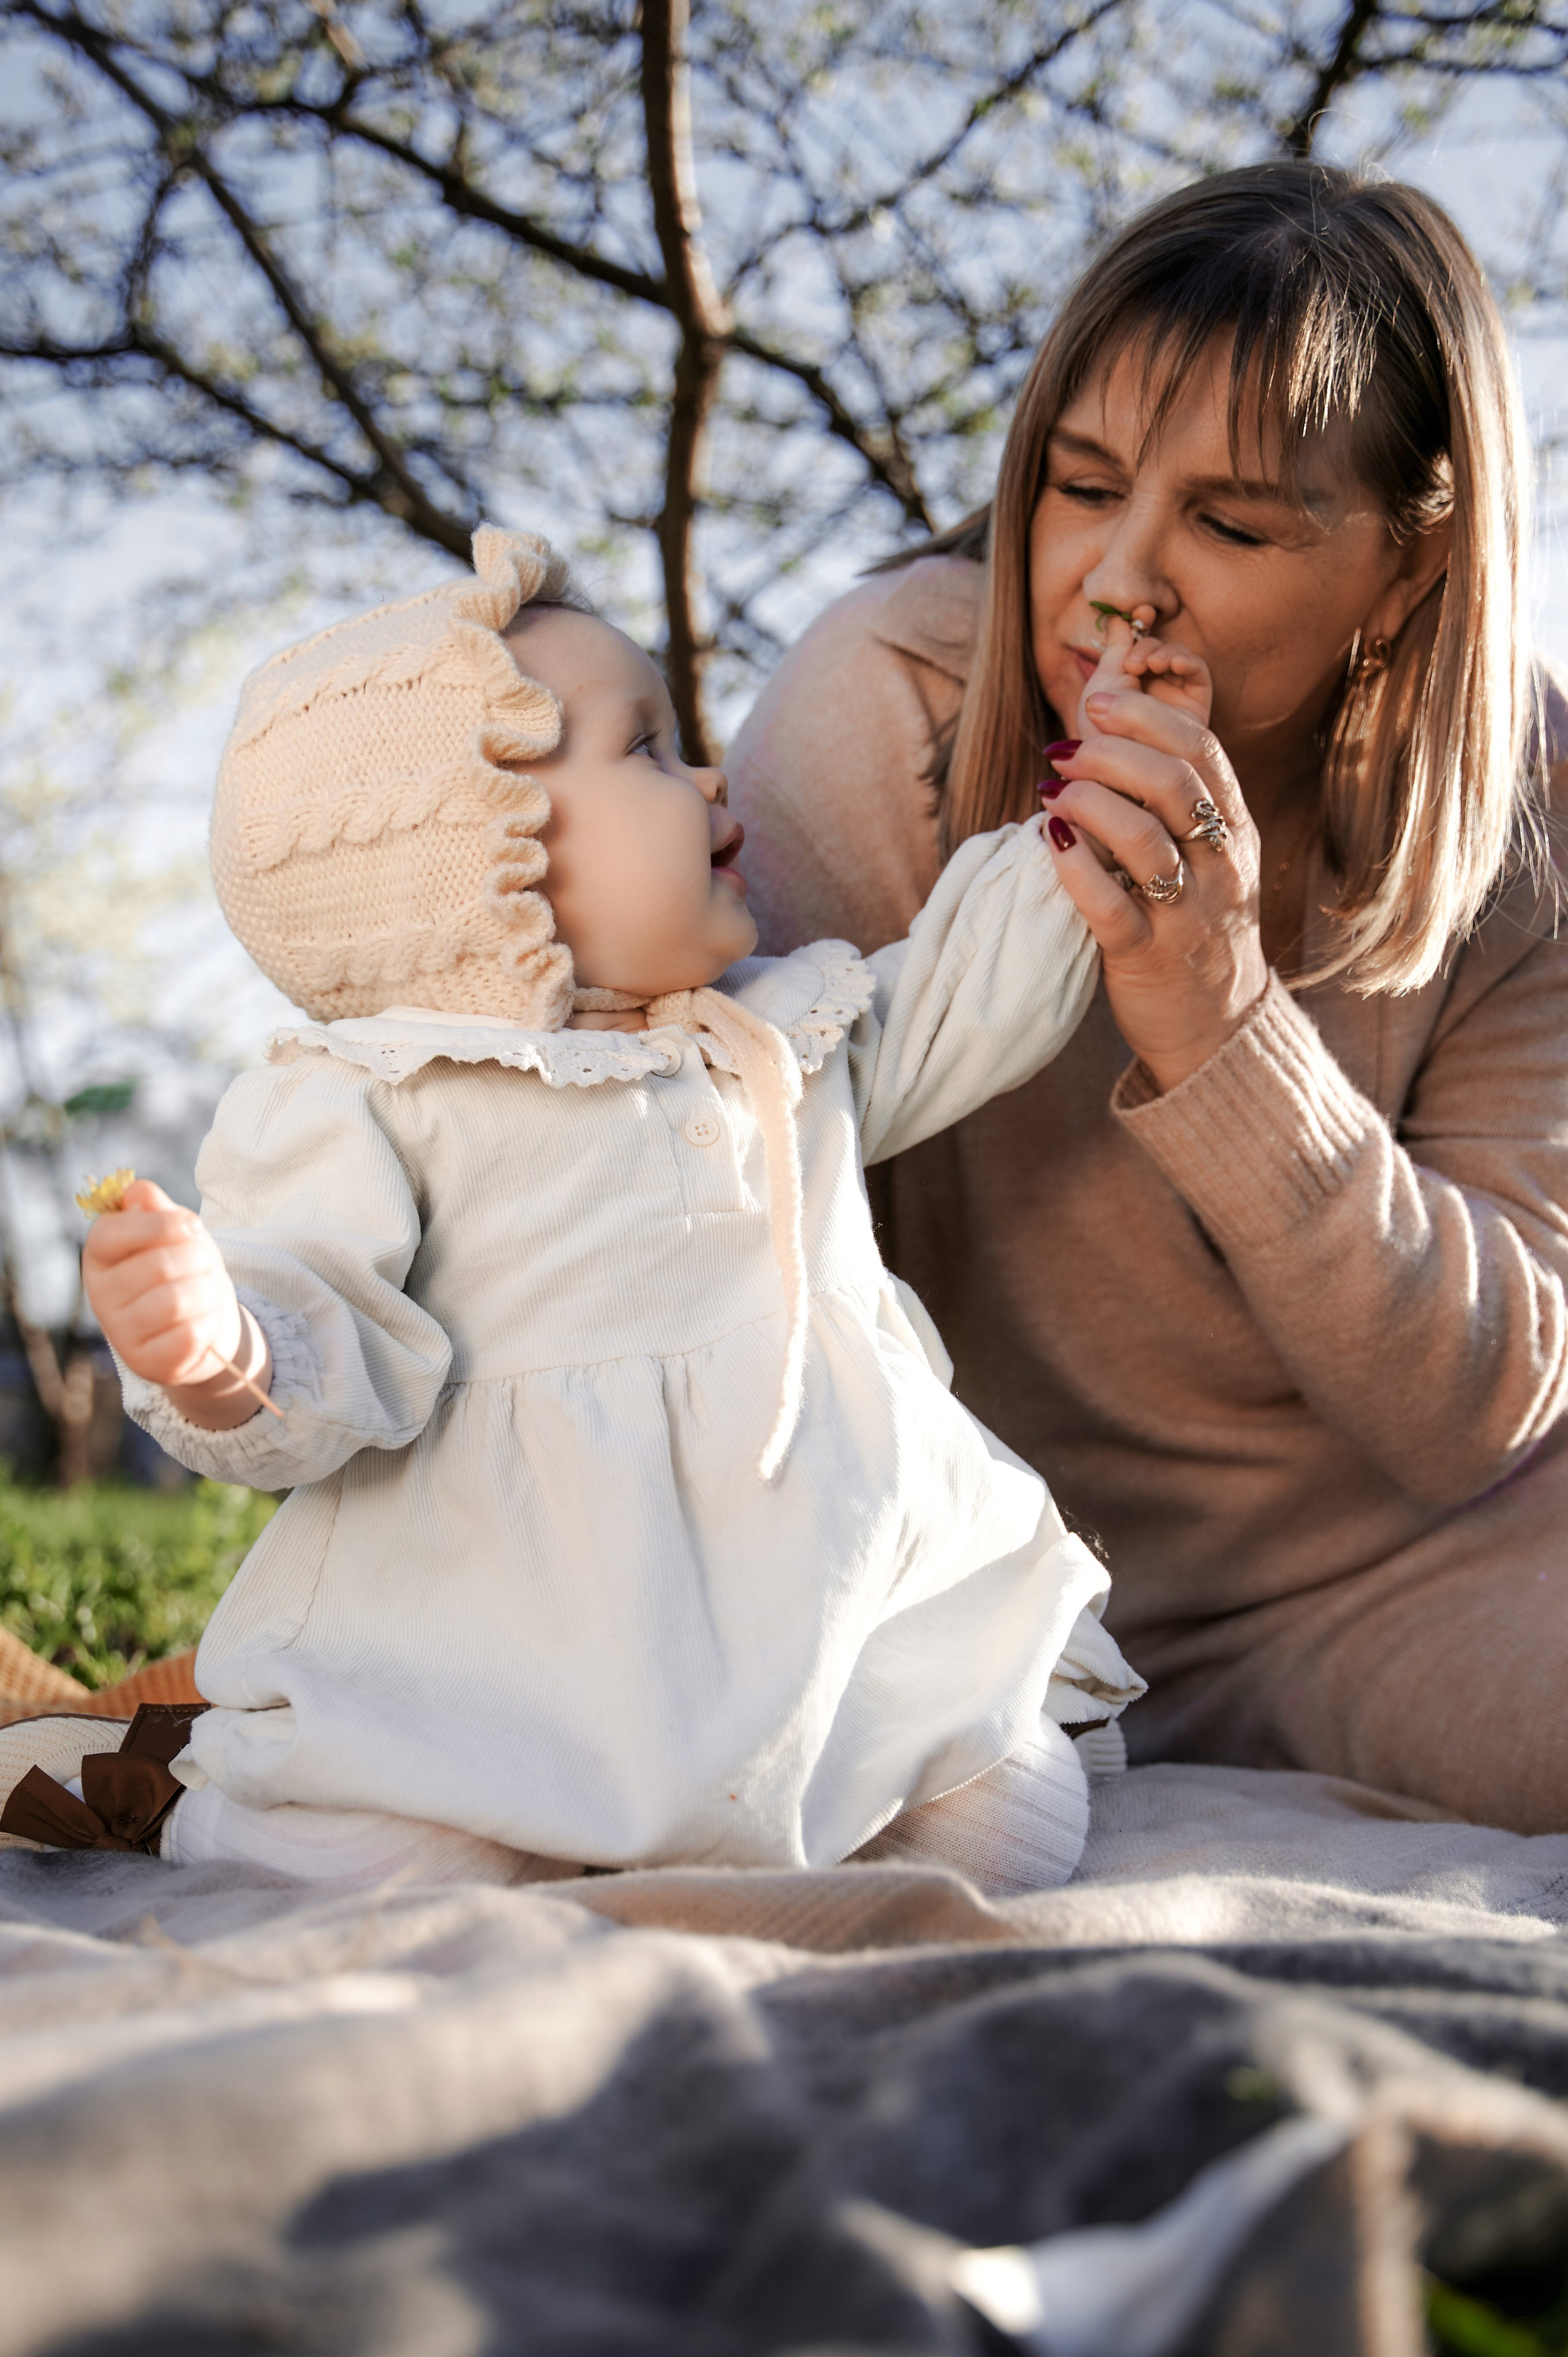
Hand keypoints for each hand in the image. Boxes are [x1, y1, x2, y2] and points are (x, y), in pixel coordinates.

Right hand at [83, 1179, 270, 1424]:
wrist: (202, 1323)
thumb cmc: (184, 1268)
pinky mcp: (146, 1363)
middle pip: (159, 1265)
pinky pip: (189, 1335)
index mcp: (100, 1256)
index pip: (113, 1232)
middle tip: (205, 1263)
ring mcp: (120, 1333)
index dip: (161, 1225)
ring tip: (207, 1289)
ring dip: (207, 1290)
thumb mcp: (172, 1230)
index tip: (193, 1227)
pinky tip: (205, 1320)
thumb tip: (138, 1191)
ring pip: (176, 1301)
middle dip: (198, 1258)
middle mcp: (101, 1295)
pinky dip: (209, 1322)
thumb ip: (154, 1207)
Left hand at [1043, 626, 1268, 1093]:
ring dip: (1088, 805)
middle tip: (1062, 753)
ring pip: (1143, 840)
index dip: (1146, 715)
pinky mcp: (1148, 958)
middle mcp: (1219, 866)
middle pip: (1171, 783)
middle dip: (1109, 754)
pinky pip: (1110, 906)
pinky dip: (1074, 870)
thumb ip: (1172, 802)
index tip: (1098, 703)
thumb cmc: (1196, 927)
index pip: (1201, 749)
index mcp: (1234, 831)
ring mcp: (1187, 914)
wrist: (1218, 1026)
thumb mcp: (1208, 857)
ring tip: (1052, 796)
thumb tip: (1107, 735)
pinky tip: (1049, 846)